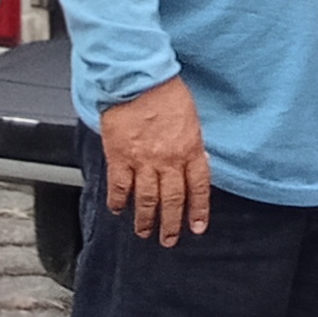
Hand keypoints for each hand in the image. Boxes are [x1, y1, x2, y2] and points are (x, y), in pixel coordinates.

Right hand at [100, 76, 208, 244]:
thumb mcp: (191, 117)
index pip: (198, 188)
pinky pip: (120, 187)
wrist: (137, 77)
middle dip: (171, 224)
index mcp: (190, 148)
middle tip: (169, 239)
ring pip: (147, 199)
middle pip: (172, 200)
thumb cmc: (165, 90)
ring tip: (144, 232)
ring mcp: (143, 160)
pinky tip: (118, 210)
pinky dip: (119, 201)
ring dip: (146, 220)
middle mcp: (168, 159)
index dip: (198, 210)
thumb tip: (198, 161)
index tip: (197, 227)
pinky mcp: (119, 157)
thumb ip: (193, 143)